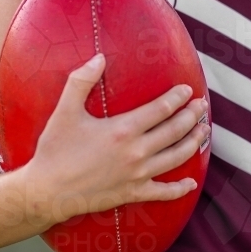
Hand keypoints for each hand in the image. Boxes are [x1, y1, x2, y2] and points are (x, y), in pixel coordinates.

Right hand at [22, 52, 209, 228]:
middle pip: (174, 131)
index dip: (177, 98)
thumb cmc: (55, 150)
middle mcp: (136, 152)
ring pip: (176, 157)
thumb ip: (81, 81)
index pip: (161, 109)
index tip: (188, 89)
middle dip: (192, 116)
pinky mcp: (132, 193)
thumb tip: (99, 58)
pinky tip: (191, 182)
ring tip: (203, 132)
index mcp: (123, 129)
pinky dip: (180, 188)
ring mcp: (137, 175)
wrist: (47, 191)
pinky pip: (163, 192)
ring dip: (193, 143)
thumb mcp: (65, 110)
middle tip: (203, 106)